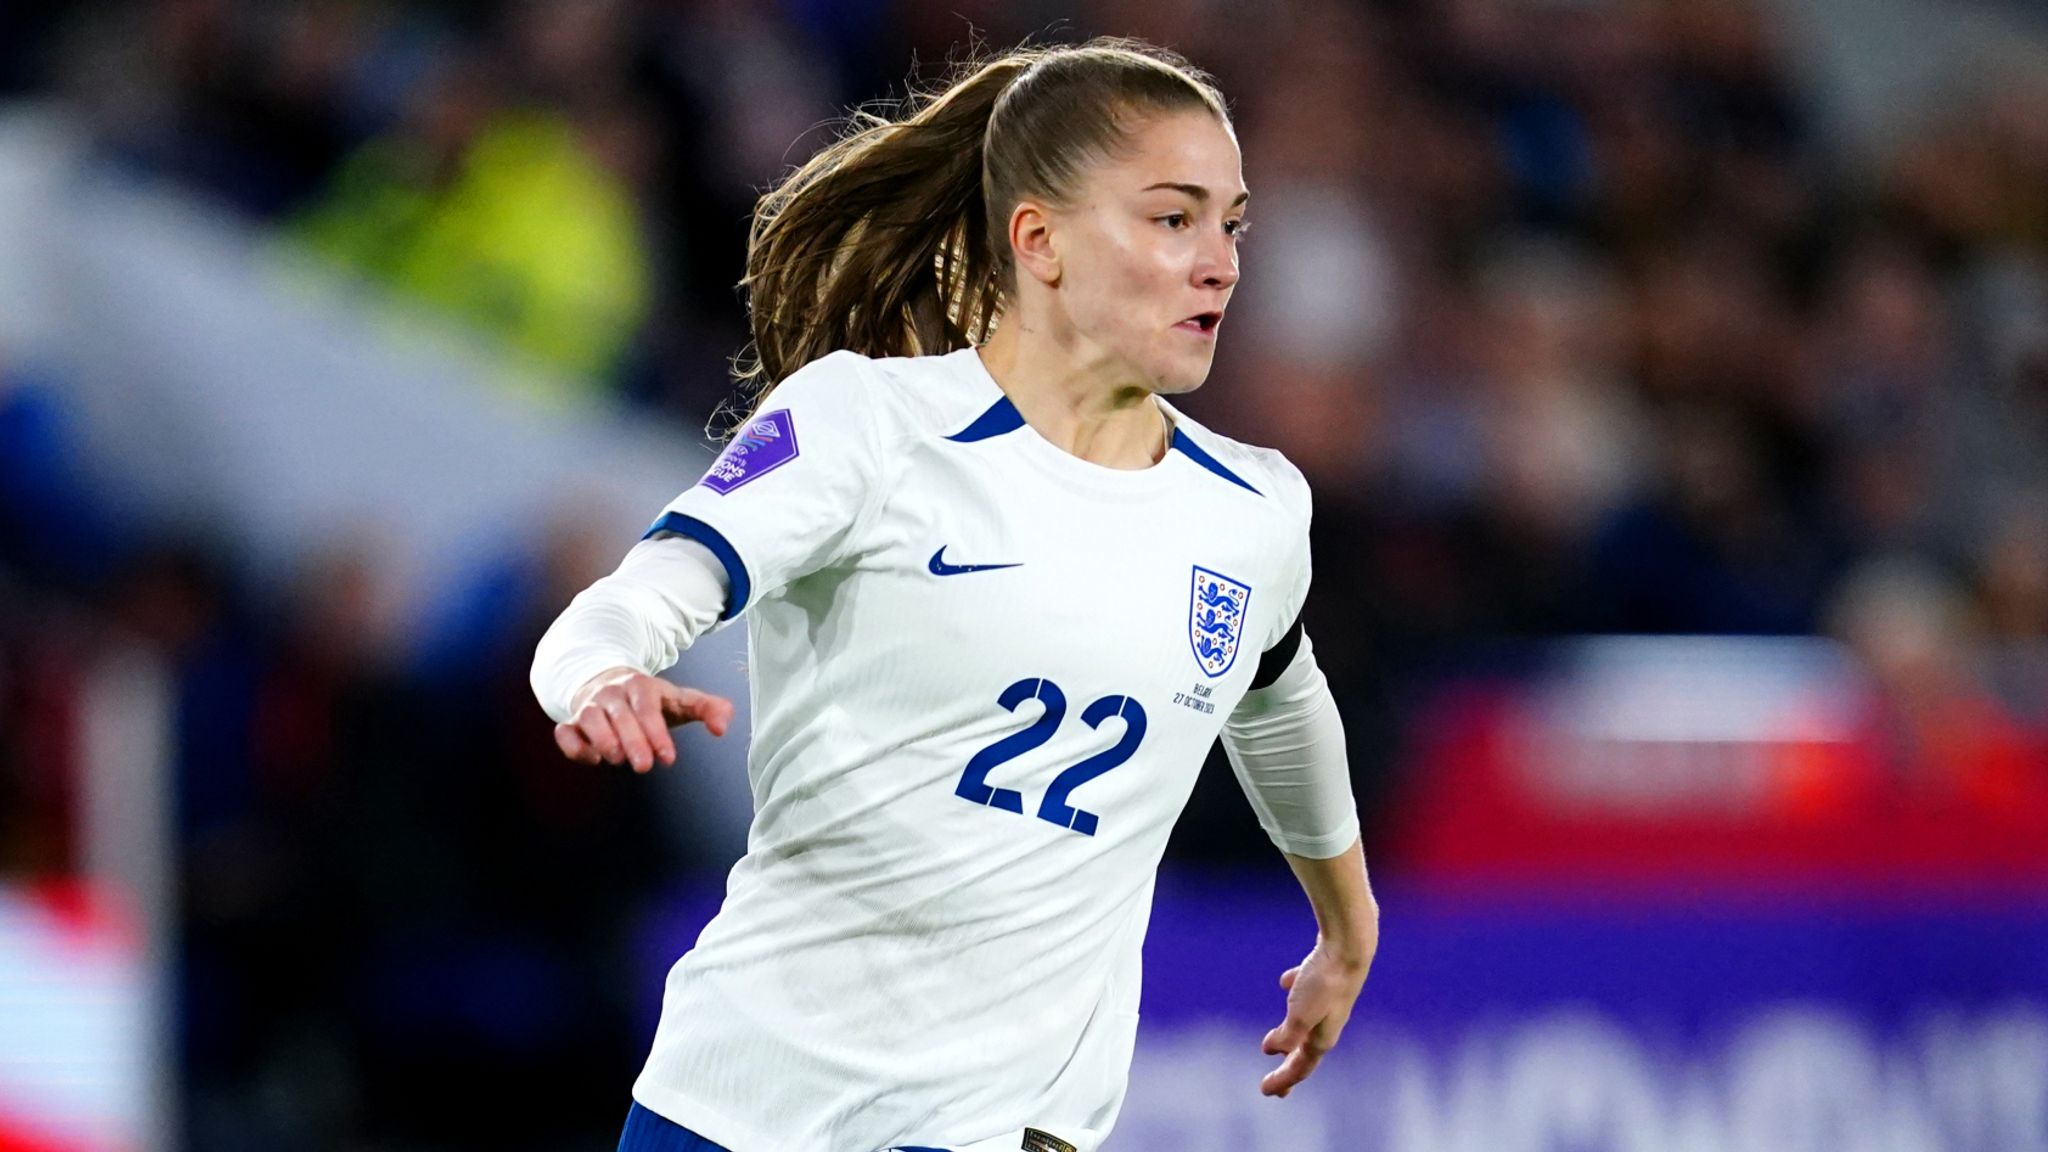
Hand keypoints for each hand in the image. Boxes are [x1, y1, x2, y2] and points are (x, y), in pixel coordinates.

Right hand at [554, 666, 734, 772]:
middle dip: (632, 741)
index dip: (656, 732)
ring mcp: (589, 706)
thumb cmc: (650, 700)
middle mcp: (612, 693)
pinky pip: (564, 731)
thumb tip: (722, 728)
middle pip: (619, 714)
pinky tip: (592, 758)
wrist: (608, 683)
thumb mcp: (679, 700)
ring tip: (617, 759)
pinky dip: (572, 745)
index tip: (668, 758)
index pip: (647, 706)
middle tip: (644, 767)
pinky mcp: (571, 721)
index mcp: (641, 685)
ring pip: (589, 718)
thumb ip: (707, 709)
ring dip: (602, 739)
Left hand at [1260, 933, 1374, 1097]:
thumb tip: (1272, 1050)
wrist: (1349, 947)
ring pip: (1307, 1024)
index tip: (1265, 1091)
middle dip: (1289, 1069)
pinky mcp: (1326, 978)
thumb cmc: (1324, 983)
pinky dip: (1294, 990)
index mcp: (1322, 1038)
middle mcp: (1328, 1024)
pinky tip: (1285, 982)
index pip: (1300, 1068)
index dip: (1283, 1081)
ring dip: (1292, 1036)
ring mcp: (1329, 1001)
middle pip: (1304, 1052)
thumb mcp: (1300, 1015)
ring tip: (1280, 1043)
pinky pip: (1306, 990)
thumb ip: (1286, 1036)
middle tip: (1277, 1085)